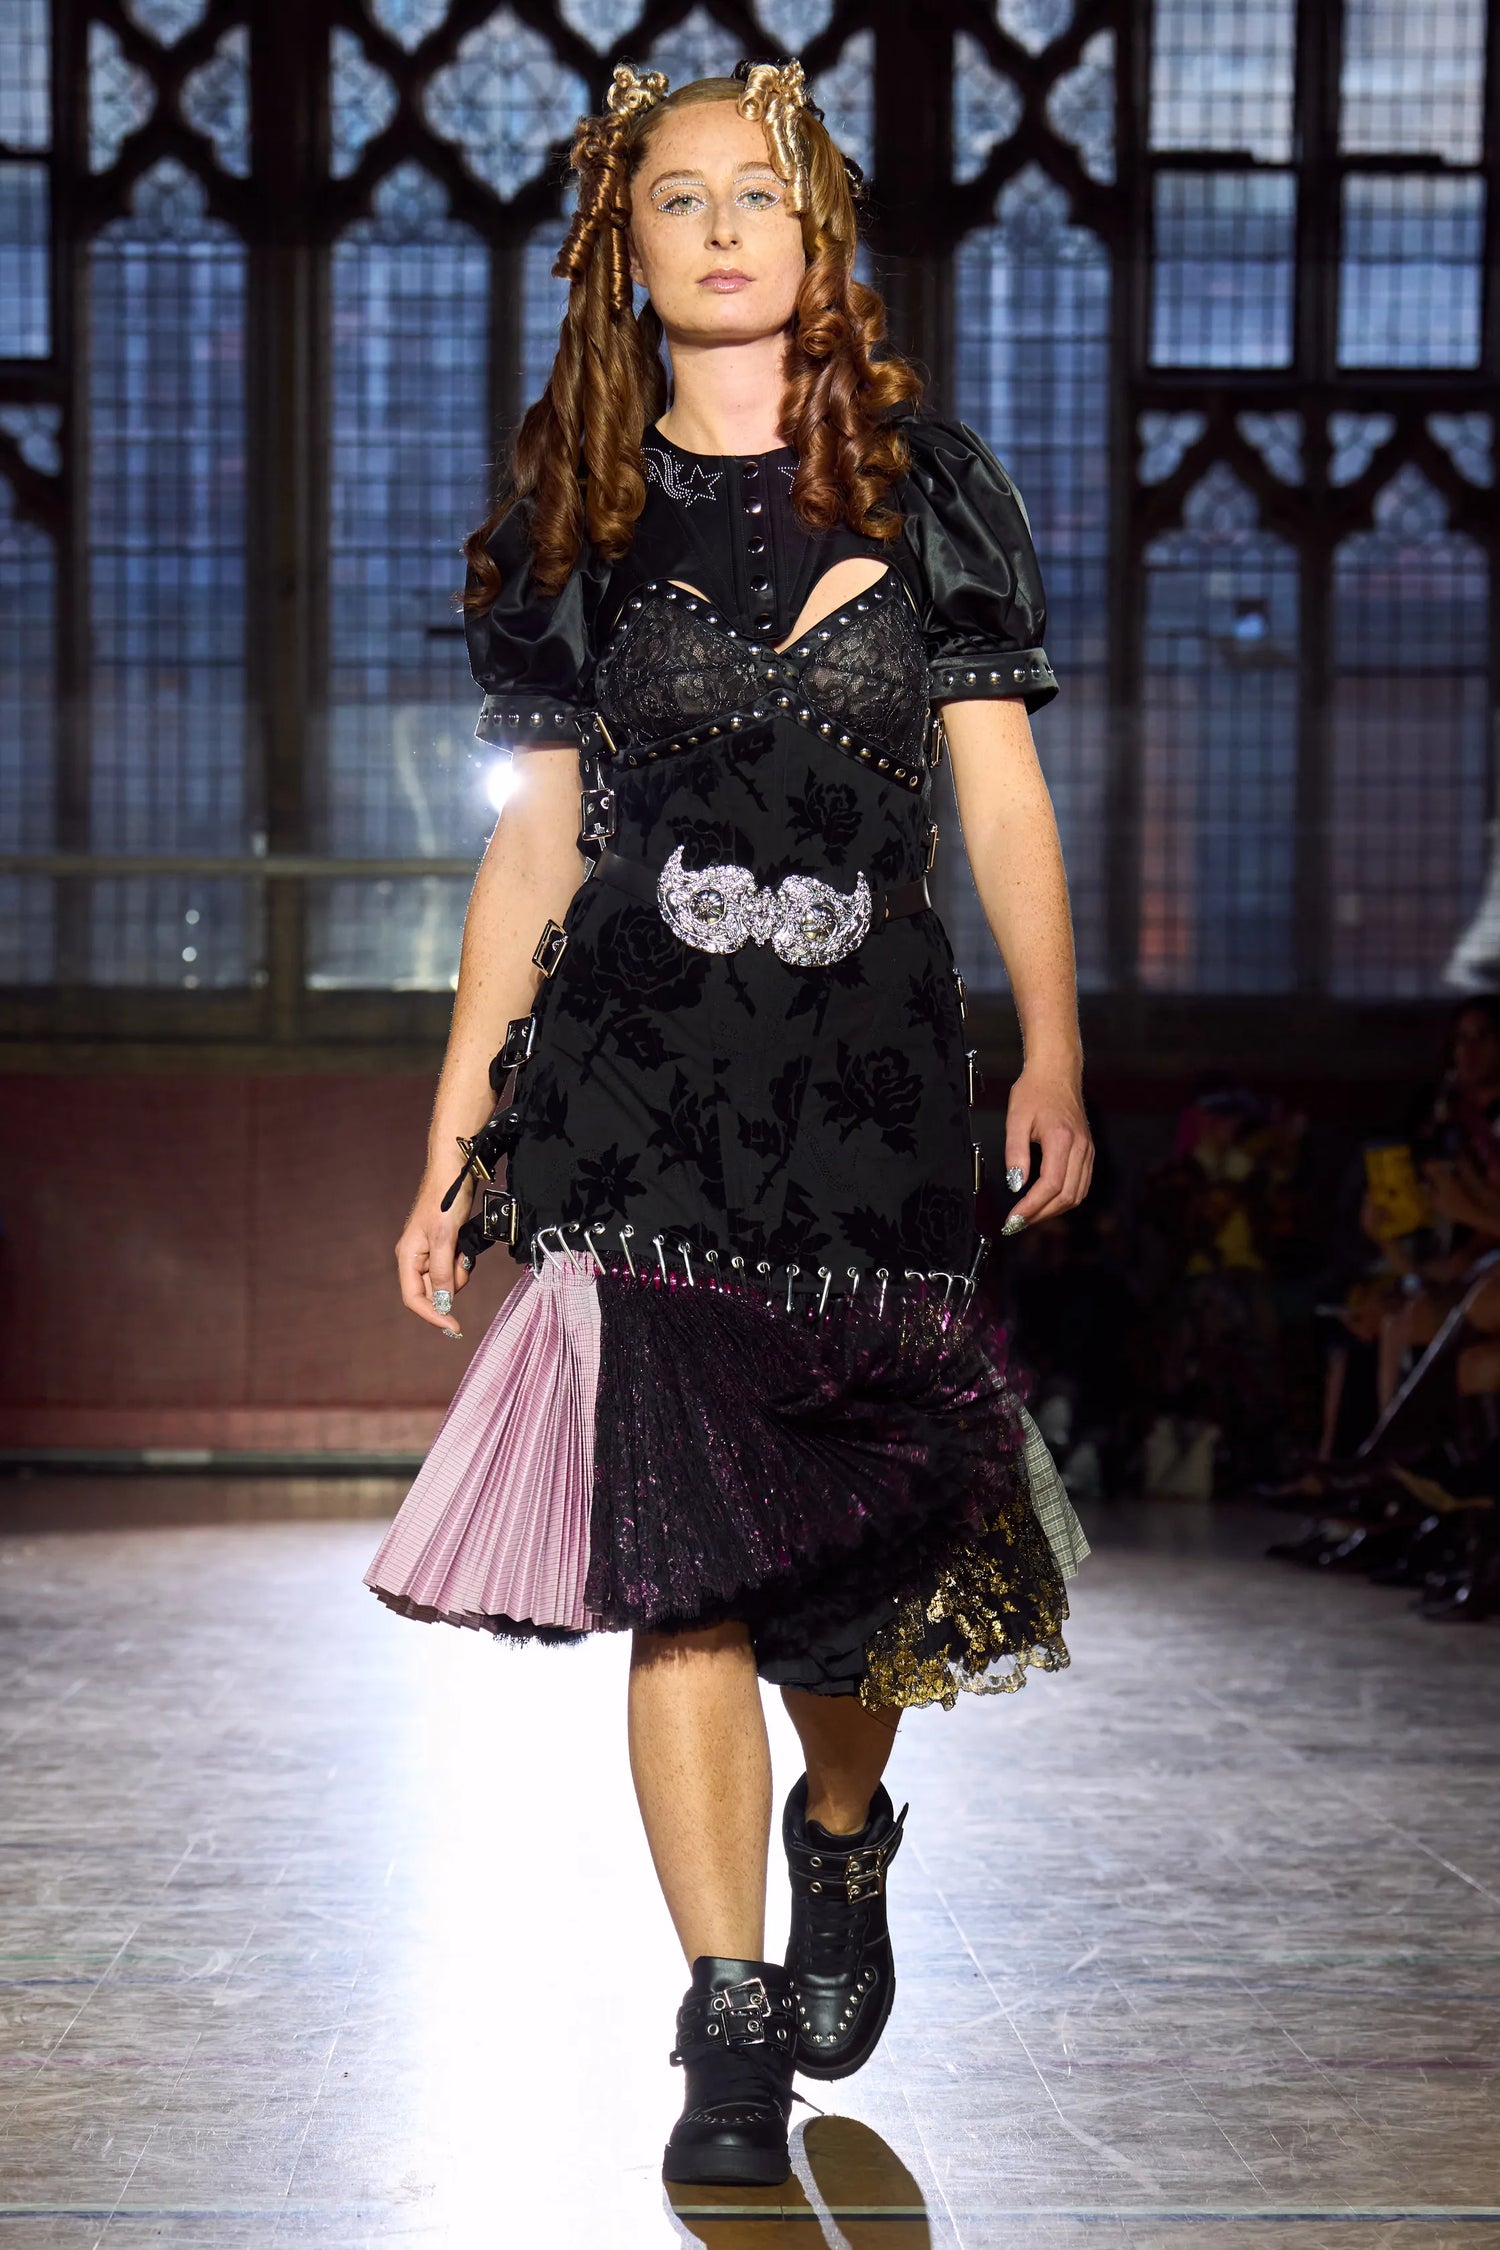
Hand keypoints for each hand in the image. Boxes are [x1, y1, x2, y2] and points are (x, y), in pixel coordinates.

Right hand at [395, 1170, 473, 1338]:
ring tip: (464, 1246)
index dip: (432, 1314)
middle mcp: (415, 1257)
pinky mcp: (443, 1244)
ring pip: (447, 1278)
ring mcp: (429, 1251)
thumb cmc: (446, 1199)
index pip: (414, 1298)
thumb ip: (443, 1271)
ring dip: (460, 1269)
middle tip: (463, 1260)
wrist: (454, 1170)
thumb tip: (443, 1302)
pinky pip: (454, 1264)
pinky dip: (463, 1259)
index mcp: (408, 1256)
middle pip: (434, 1290)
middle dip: (453, 1282)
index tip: (453, 1326)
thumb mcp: (446, 1238)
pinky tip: (466, 1243)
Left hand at [1003, 1063, 1092, 1230]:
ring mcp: (1088, 1151)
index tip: (1013, 1218)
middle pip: (1067, 1196)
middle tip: (1016, 1224)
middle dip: (1041, 1215)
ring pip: (1077, 1194)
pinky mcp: (1088, 1152)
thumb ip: (1015, 1153)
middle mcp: (1080, 1148)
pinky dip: (1065, 1200)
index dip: (1031, 1207)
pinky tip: (1046, 1202)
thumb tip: (1016, 1184)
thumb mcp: (1016, 1119)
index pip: (1051, 1185)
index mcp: (1062, 1139)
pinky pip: (1081, 1185)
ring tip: (1029, 1216)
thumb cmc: (1035, 1091)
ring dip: (1053, 1211)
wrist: (1057, 1073)